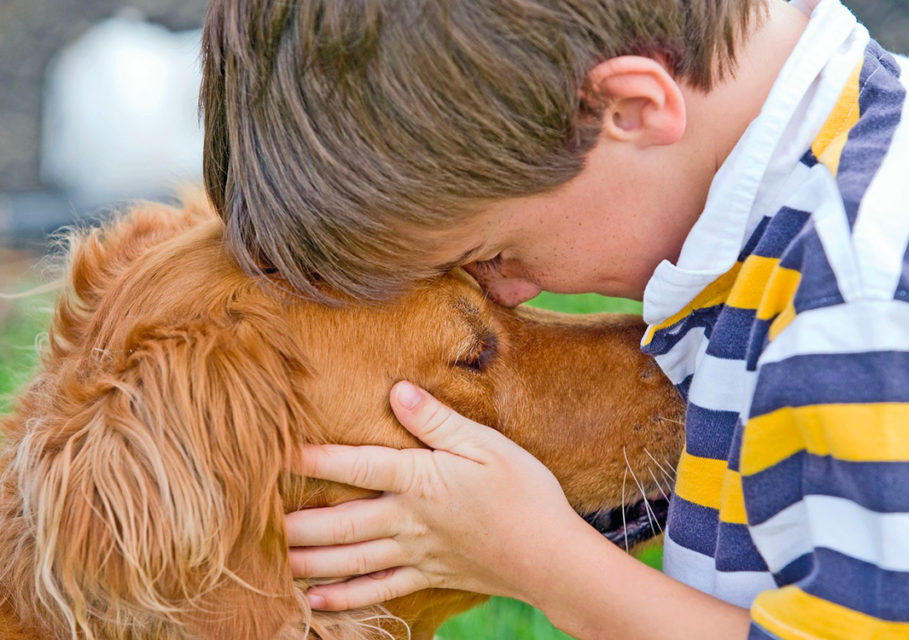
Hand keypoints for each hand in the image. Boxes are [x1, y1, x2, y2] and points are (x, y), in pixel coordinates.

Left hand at [285, 381, 586, 610]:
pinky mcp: (428, 576)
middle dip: (295, 522)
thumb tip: (396, 390)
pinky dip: (344, 599)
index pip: (356, 464)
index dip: (313, 456)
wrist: (553, 557)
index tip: (274, 450)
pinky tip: (315, 602)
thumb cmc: (526, 493)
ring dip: (308, 561)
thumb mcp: (487, 445)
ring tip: (272, 561)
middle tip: (253, 520)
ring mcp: (416, 553)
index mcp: (420, 479)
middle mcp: (409, 519)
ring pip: (350, 559)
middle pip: (340, 522)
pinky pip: (378, 591)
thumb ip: (438, 421)